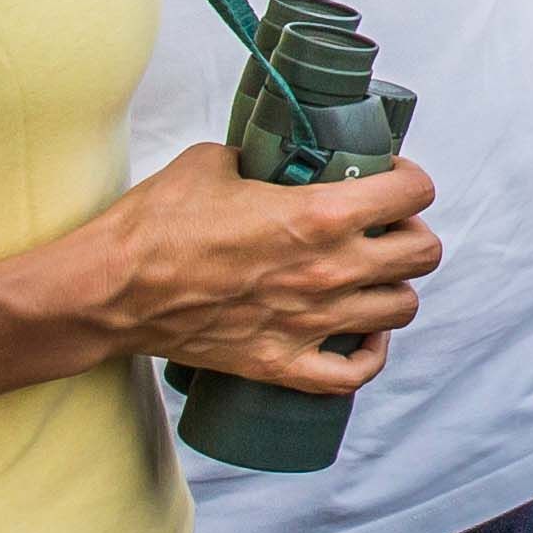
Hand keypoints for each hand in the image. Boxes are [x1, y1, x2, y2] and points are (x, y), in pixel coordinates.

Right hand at [62, 144, 438, 393]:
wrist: (109, 290)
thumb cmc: (155, 225)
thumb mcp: (214, 163)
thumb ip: (260, 158)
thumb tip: (273, 159)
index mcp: (320, 216)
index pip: (414, 191)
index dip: (409, 178)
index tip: (390, 177)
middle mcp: (330, 271)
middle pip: (423, 254)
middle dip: (412, 232)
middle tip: (384, 226)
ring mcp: (311, 322)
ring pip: (401, 310)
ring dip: (393, 288)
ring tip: (370, 275)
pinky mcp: (283, 362)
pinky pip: (354, 374)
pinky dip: (368, 354)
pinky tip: (360, 335)